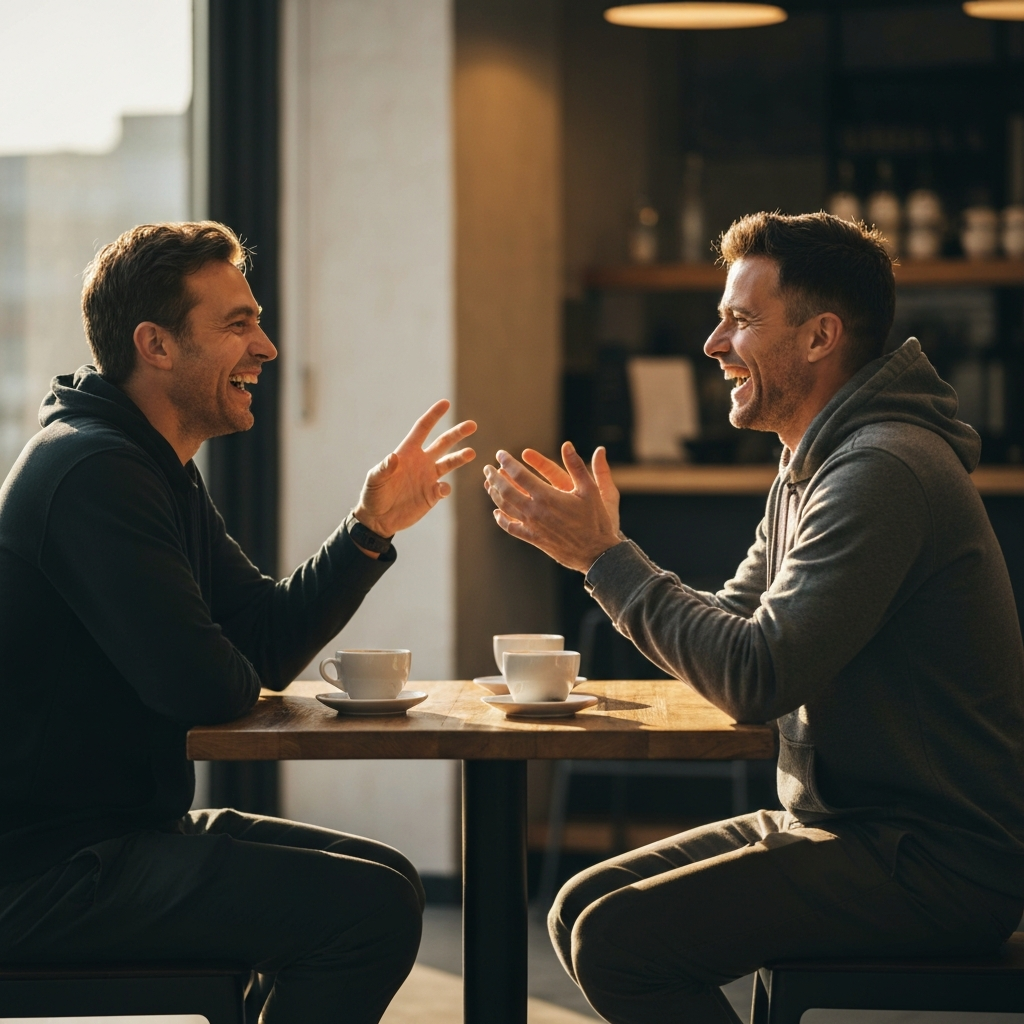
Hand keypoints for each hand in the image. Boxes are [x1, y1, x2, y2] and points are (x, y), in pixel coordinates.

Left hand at [353, 400, 475, 536]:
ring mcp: (428, 478)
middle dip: (458, 433)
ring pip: (449, 463)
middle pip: (443, 443)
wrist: (379, 519)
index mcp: (408, 453)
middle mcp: (421, 462)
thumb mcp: (375, 481)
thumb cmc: (373, 496)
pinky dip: (445, 488)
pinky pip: (444, 488)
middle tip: (472, 425)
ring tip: (472, 453)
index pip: (423, 429)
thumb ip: (384, 469)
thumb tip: (393, 457)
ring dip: (461, 457)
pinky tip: (440, 490)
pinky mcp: (432, 495)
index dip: (434, 416)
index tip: (445, 403)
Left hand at [483, 442, 622, 572]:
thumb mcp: (590, 489)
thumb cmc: (595, 520)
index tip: (500, 454)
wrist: (595, 553)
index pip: (519, 475)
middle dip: (494, 477)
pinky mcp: (533, 539)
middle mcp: (535, 511)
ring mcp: (532, 526)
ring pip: (505, 508)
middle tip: (487, 468)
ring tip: (489, 484)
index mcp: (547, 496)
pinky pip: (511, 527)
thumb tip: (567, 445)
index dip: (507, 462)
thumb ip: (577, 466)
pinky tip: (497, 513)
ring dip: (494, 494)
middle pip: (505, 490)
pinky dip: (501, 519)